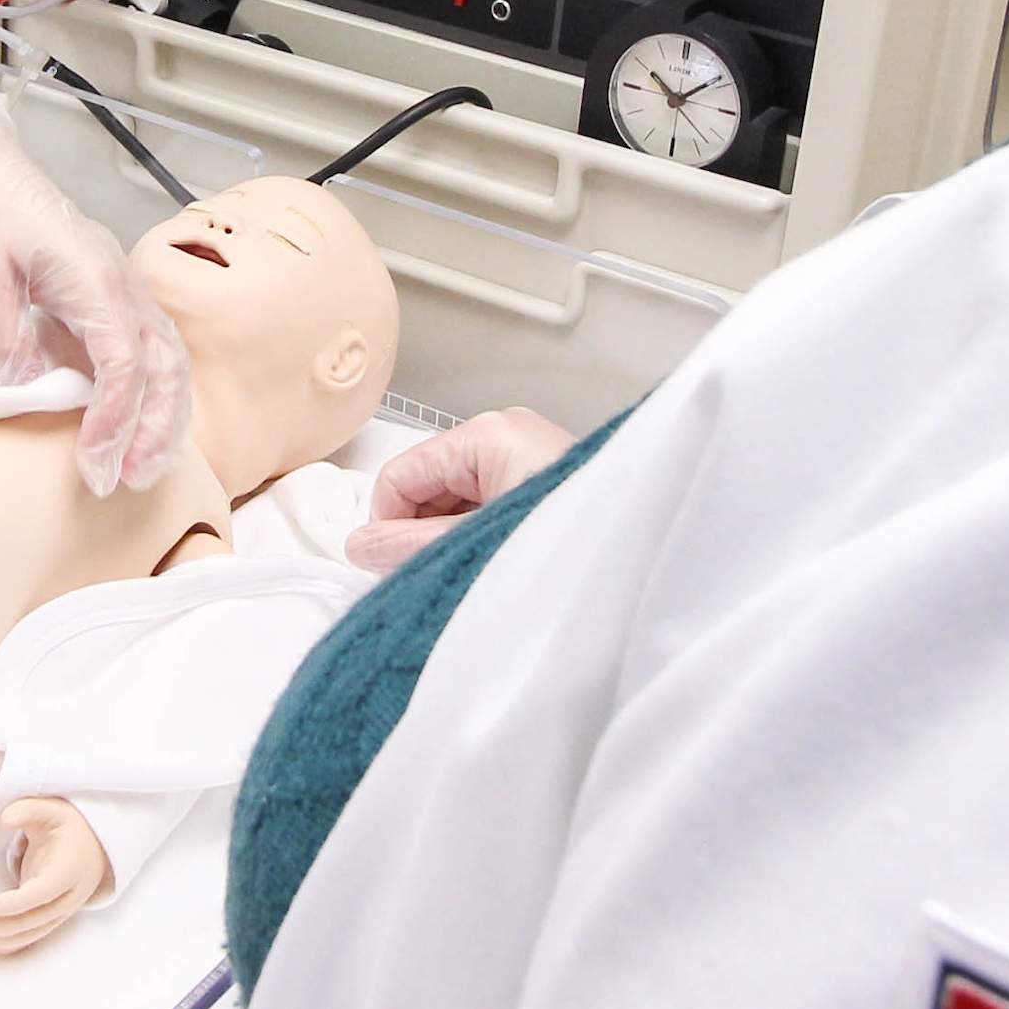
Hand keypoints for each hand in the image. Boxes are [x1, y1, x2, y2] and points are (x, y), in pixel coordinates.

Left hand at [0, 85, 194, 494]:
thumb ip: (1, 328)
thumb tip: (29, 382)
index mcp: (94, 277)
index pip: (123, 359)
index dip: (116, 415)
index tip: (95, 458)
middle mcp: (123, 286)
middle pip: (165, 365)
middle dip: (155, 428)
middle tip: (130, 478)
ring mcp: (127, 294)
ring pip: (171, 363)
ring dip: (165, 419)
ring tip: (143, 468)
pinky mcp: (118, 306)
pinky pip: (154, 356)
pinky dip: (157, 399)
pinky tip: (140, 434)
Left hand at [0, 797, 109, 953]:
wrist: (95, 844)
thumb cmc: (69, 826)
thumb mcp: (52, 809)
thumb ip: (27, 810)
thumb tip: (5, 819)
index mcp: (71, 868)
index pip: (45, 891)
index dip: (19, 902)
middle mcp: (70, 895)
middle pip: (37, 918)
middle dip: (4, 926)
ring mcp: (62, 909)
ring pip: (33, 932)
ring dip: (2, 939)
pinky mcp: (51, 916)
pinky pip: (31, 934)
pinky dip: (9, 943)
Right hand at [343, 406, 578, 569]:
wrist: (648, 546)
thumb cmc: (574, 537)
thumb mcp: (476, 544)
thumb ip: (411, 547)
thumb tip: (359, 547)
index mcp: (488, 434)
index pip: (400, 475)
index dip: (388, 525)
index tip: (395, 567)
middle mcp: (507, 433)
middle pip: (427, 484)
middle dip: (423, 531)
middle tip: (441, 575)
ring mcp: (527, 454)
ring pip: (455, 498)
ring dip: (452, 536)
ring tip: (478, 570)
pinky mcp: (543, 478)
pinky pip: (485, 503)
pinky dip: (478, 534)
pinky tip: (495, 561)